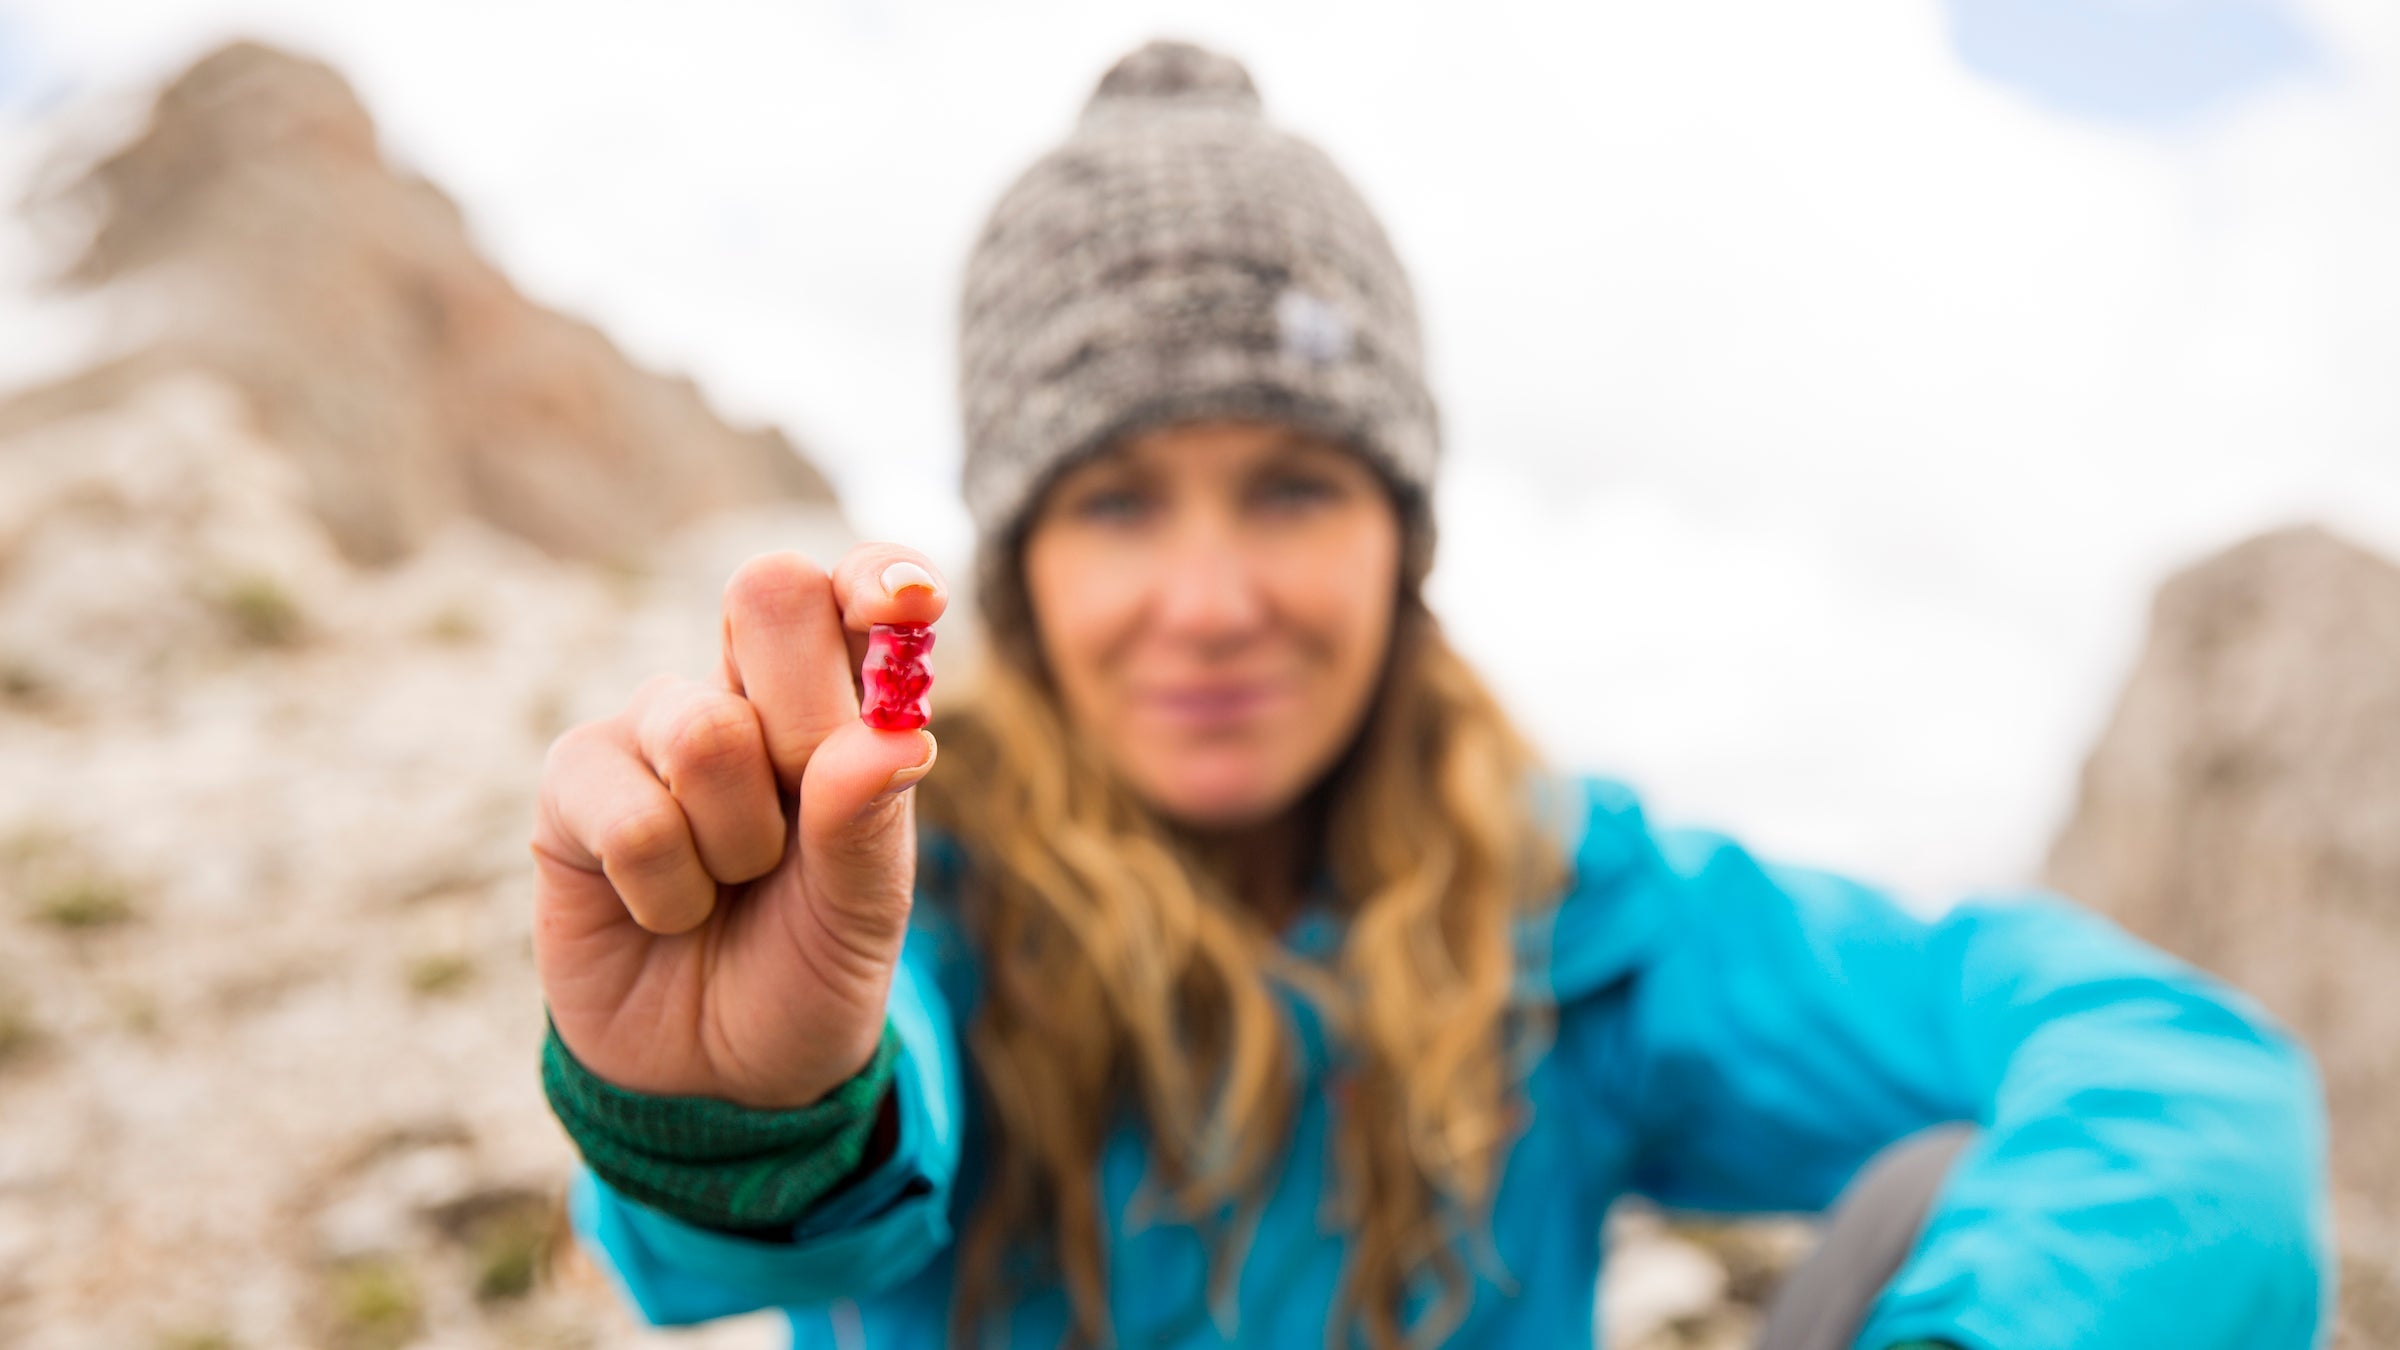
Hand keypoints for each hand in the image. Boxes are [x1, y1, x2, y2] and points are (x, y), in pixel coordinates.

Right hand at [529, 546, 944, 1108]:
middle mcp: (744, 692)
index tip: (910, 603)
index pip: (854, 591)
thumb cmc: (808, 968)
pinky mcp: (574, 783)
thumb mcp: (865, 911)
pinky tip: (665, 913)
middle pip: (770, 598)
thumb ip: (871, 822)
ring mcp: (652, 729)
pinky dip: (668, 892)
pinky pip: (635, 817)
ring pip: (708, 730)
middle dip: (806, 716)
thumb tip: (890, 737)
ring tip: (732, 886)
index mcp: (837, 700)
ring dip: (739, 842)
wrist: (720, 1074)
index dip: (876, 575)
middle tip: (806, 808)